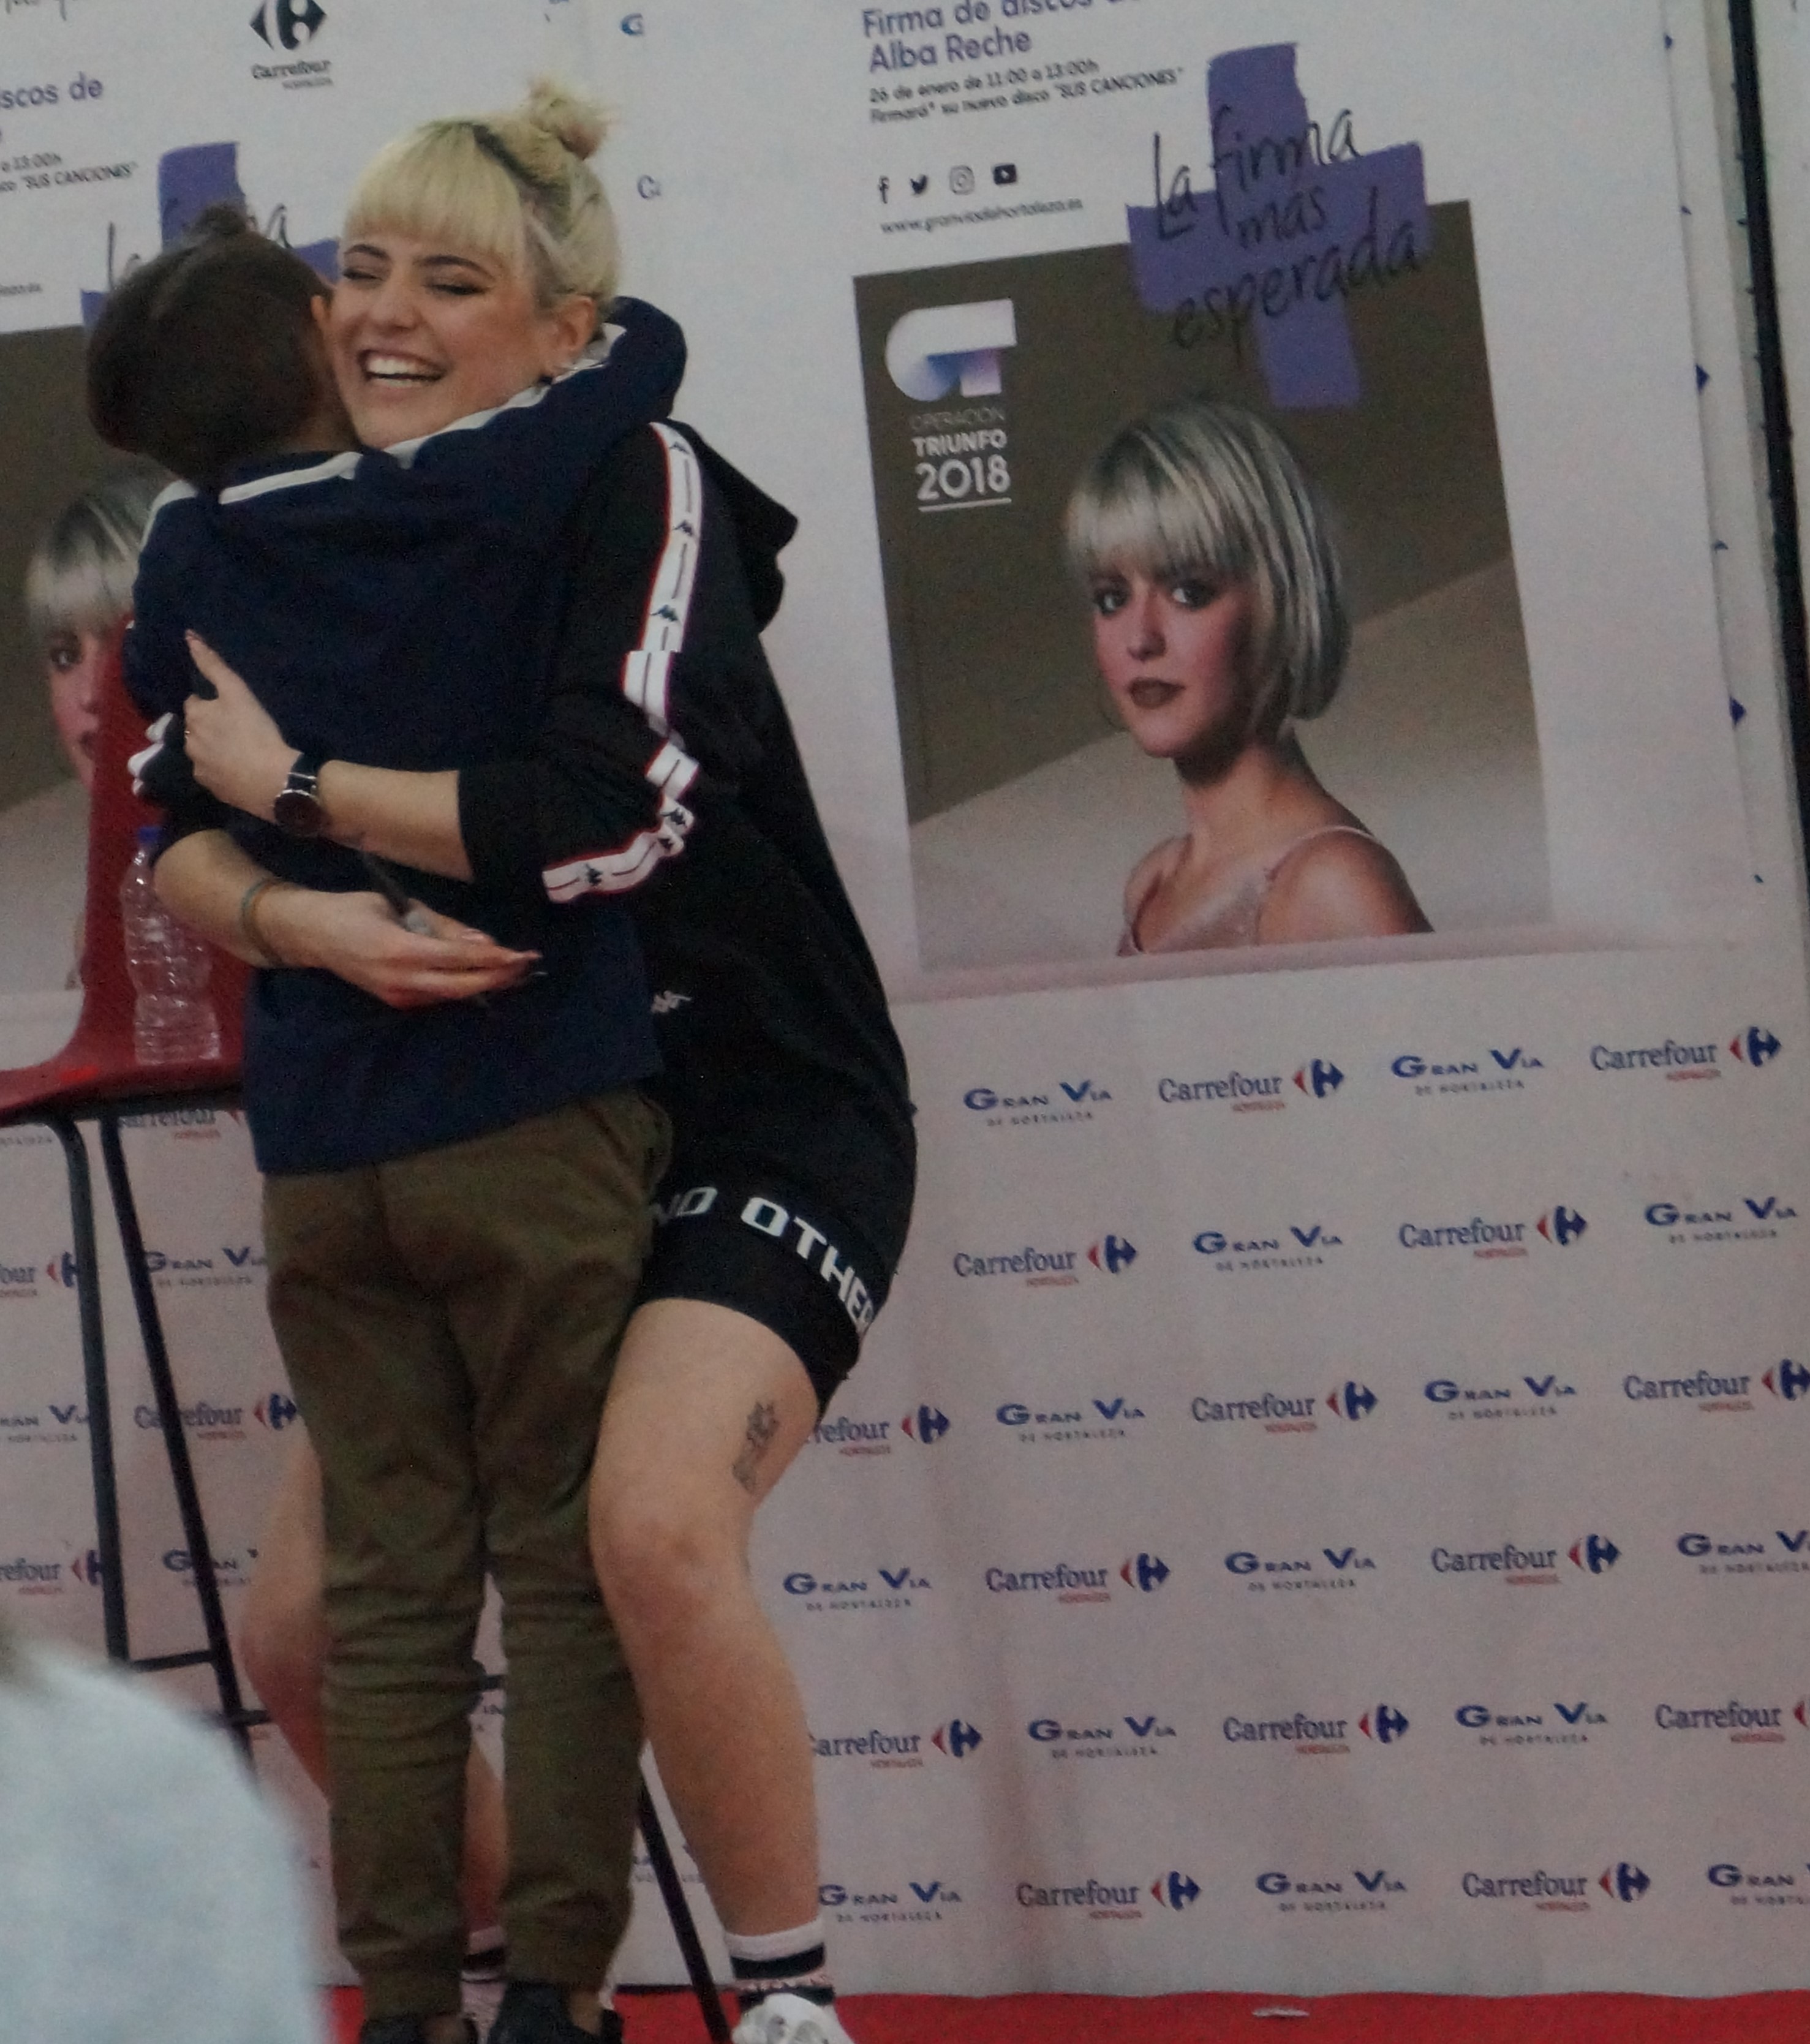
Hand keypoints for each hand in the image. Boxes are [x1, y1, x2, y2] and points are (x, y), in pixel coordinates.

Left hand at [183, 634, 298, 820]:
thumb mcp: (237, 692)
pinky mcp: (210, 787)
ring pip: (201, 751)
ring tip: (238, 752)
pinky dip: (219, 770)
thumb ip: (213, 665)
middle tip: (236, 730)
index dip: (211, 704)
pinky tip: (238, 770)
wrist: (273, 781)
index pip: (195, 702)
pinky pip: (211, 773)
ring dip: (212, 749)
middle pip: (195, 728)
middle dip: (208, 727)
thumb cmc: (256, 731)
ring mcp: (198, 767)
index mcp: (194, 716)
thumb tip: (189, 636)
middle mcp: (188, 741)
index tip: (230, 709)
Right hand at [258, 887, 539, 1008]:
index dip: (493, 960)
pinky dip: (463, 986)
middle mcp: (399, 979)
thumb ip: (442, 927)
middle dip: (498, 978)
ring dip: (485, 984)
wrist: (312, 935)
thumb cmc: (355, 909)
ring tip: (515, 970)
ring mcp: (396, 996)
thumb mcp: (400, 907)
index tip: (521, 955)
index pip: (458, 959)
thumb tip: (484, 943)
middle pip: (461, 987)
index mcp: (399, 950)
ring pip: (452, 995)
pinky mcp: (396, 1002)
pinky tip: (484, 976)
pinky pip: (438, 996)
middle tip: (527, 966)